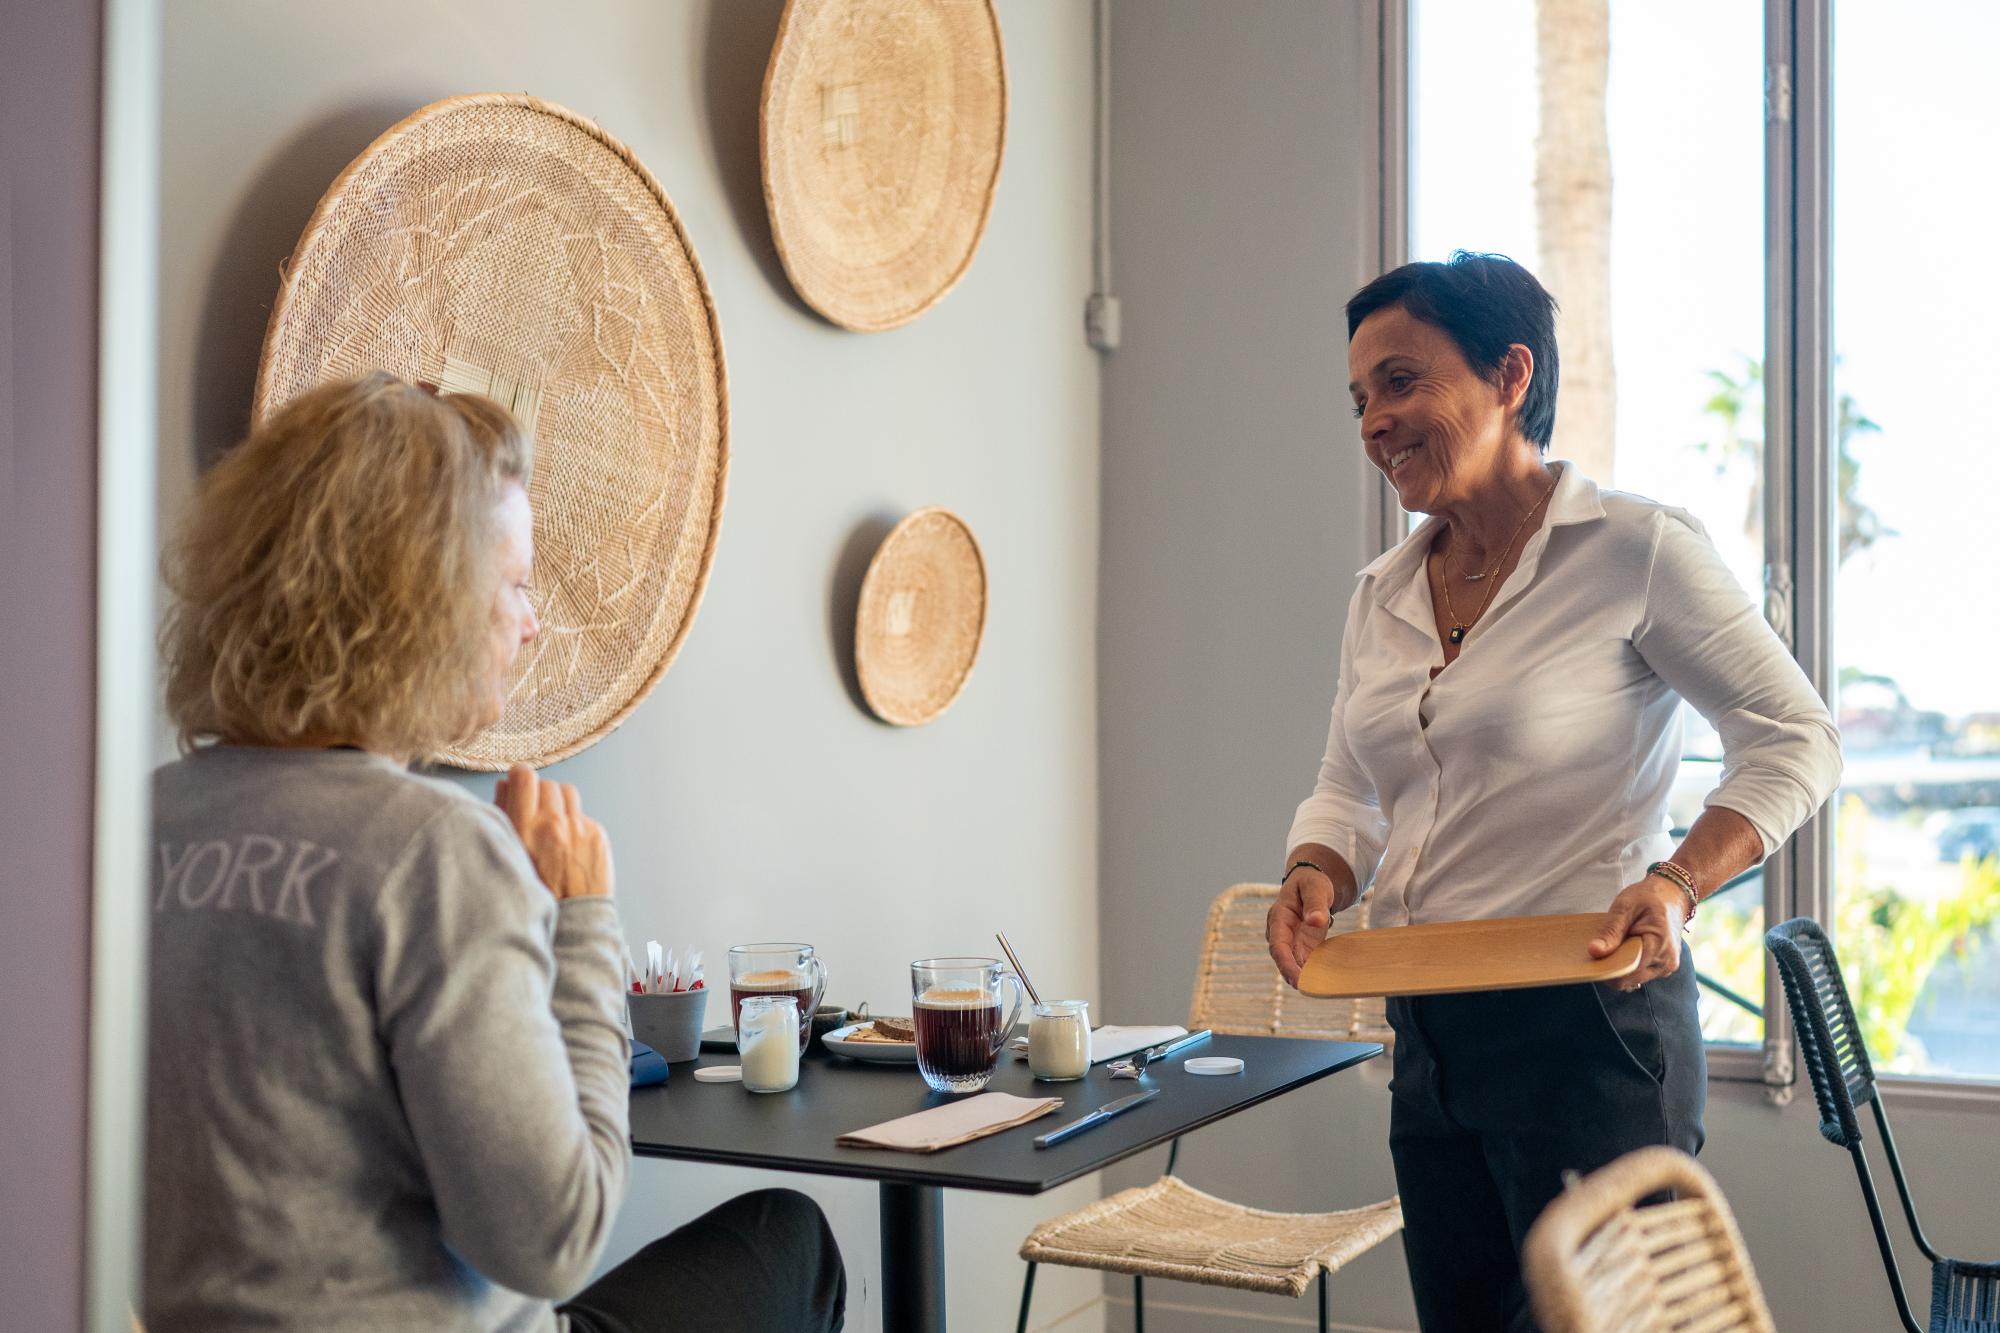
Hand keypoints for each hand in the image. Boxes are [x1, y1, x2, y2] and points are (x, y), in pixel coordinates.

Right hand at [495, 763, 613, 900]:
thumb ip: (503, 816)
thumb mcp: (508, 854)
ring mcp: (579, 827)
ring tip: (553, 822)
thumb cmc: (535, 890)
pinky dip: (575, 823)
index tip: (519, 779)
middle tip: (535, 808)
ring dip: (558, 801)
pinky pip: (583, 815)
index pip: (524, 778)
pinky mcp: (598, 834)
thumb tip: (504, 786)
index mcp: (525, 828)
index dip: (520, 775)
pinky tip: (568, 843)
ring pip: (567, 792)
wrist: (571, 918)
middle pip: (547, 783)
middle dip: (539, 792)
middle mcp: (553, 823)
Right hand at [1267, 867, 1337, 987]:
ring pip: (1293, 962)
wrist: (1311, 883)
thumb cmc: (1311, 883)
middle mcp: (1281, 932)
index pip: (1278, 944)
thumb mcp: (1315, 887)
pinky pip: (1304, 961)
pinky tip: (1321, 981)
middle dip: (1292, 974)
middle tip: (1307, 989)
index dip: (1284, 962)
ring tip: (1316, 989)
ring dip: (1302, 976)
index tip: (1295, 977)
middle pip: (1283, 958)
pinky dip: (1311, 971)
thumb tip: (1316, 921)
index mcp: (1279, 917)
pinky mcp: (1302, 945)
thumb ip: (1315, 904)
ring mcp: (1291, 940)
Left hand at [1588, 876, 1685, 990]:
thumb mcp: (1625, 906)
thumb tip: (1594, 952)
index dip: (1606, 969)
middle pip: (1629, 979)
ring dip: (1619, 967)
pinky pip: (1639, 974)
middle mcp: (1666, 962)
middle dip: (1611, 968)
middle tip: (1599, 949)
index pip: (1627, 972)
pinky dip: (1628, 966)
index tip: (1592, 959)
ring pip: (1633, 979)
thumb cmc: (1648, 896)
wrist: (1673, 894)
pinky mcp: (1663, 968)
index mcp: (1659, 944)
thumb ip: (1610, 930)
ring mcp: (1666, 967)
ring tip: (1613, 946)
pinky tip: (1621, 950)